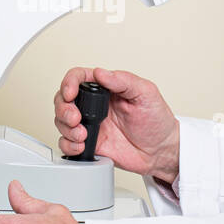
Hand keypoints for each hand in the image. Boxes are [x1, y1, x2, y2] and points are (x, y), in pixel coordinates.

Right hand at [55, 67, 179, 182]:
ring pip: (61, 121)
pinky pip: (68, 143)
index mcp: (106, 88)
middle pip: (63, 99)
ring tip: (83, 135)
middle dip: (63, 109)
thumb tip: (101, 72)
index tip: (71, 93)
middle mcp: (94, 105)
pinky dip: (69, 145)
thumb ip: (123, 80)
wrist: (161, 151)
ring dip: (66, 128)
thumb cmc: (157, 120)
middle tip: (75, 118)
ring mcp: (90, 124)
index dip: (69, 83)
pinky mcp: (90, 144)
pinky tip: (81, 146)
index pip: (78, 77)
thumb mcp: (146, 93)